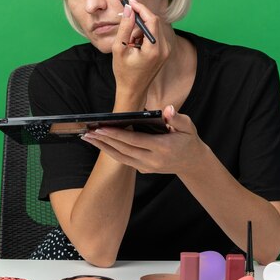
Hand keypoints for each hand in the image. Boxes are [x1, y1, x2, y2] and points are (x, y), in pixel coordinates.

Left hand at [81, 105, 210, 174]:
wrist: (192, 162)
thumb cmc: (188, 140)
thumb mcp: (188, 126)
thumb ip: (177, 118)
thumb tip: (167, 109)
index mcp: (162, 148)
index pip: (135, 141)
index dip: (117, 135)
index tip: (101, 128)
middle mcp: (153, 160)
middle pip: (124, 150)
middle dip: (104, 140)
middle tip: (88, 131)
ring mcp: (147, 167)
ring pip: (121, 158)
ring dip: (103, 147)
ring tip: (88, 138)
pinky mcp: (144, 170)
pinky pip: (124, 161)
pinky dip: (110, 152)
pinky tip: (100, 144)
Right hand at [111, 0, 170, 102]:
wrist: (133, 90)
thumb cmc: (124, 72)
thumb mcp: (119, 48)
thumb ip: (125, 27)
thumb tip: (129, 9)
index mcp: (153, 49)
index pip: (152, 20)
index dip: (141, 8)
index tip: (130, 2)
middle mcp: (164, 49)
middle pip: (155, 22)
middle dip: (140, 19)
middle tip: (126, 20)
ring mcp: (166, 51)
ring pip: (155, 28)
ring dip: (141, 28)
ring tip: (130, 42)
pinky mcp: (165, 52)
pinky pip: (157, 35)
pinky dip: (145, 34)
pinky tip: (136, 45)